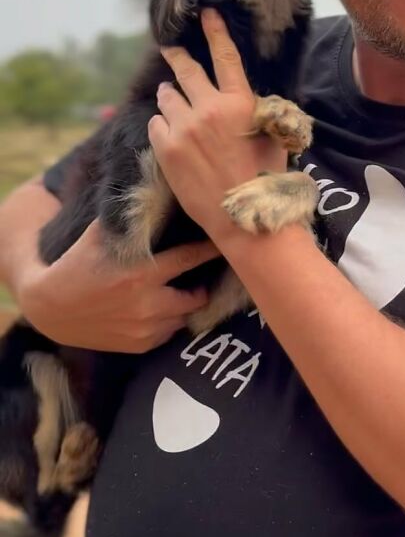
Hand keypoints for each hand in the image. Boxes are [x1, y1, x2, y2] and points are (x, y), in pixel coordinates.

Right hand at [20, 219, 218, 353]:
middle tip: (202, 275)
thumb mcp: (98, 236)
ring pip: (185, 316)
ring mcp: (145, 329)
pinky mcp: (139, 346)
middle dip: (202, 284)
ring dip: (186, 304)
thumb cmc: (76, 265)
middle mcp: (148, 304)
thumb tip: (152, 189)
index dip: (210, 250)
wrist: (48, 308)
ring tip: (183, 290)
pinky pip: (169, 333)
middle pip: (198, 295)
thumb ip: (127, 219)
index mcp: (141, 273)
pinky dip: (169, 321)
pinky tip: (161, 308)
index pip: (191, 258)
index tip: (223, 243)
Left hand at [148, 9, 285, 244]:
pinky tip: (171, 133)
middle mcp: (209, 110)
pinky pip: (156, 124)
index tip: (206, 13)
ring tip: (173, 100)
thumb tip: (250, 97)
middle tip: (170, 47)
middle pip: (186, 71)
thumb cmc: (266, 179)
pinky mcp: (166, 149)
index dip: (215, 31)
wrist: (244, 219)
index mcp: (240, 103)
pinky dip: (162, 124)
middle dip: (177, 56)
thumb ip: (259, 110)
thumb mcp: (274, 136)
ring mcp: (184, 129)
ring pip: (168, 97)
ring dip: (171, 96)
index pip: (225, 57)